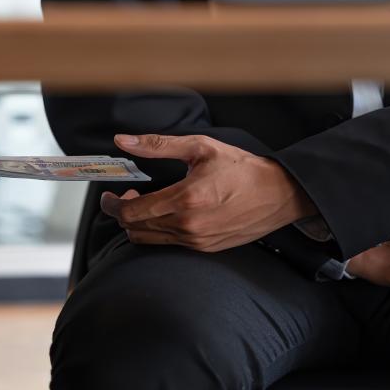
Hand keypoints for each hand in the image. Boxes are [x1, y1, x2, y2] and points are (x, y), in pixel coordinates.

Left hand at [100, 134, 316, 251]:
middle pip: (135, 229)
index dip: (112, 205)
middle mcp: (188, 225)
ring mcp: (196, 240)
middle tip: (127, 196)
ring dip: (138, 223)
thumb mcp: (199, 147)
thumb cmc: (242, 169)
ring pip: (148, 239)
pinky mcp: (204, 248)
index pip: (132, 212)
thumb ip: (157, 145)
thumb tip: (124, 141)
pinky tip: (166, 213)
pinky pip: (167, 244)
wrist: (279, 195)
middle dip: (122, 213)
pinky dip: (157, 231)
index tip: (110, 195)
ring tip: (146, 204)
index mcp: (185, 199)